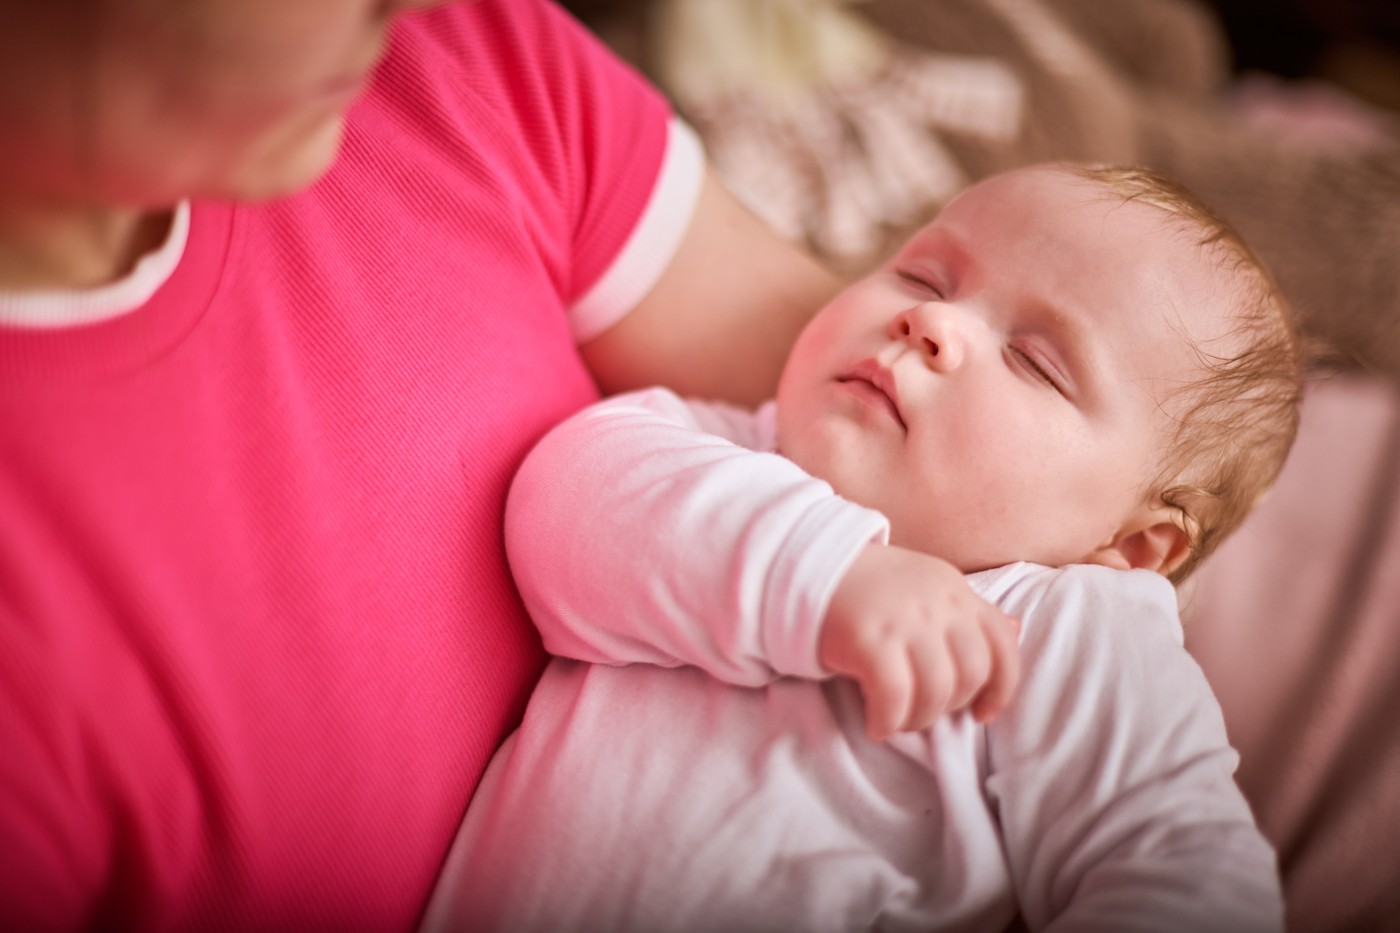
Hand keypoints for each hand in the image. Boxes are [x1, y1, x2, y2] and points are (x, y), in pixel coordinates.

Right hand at [819, 543, 1020, 739]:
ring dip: (919, 719)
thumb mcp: (927, 588)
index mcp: (955, 590)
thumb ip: (968, 613)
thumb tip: (1017, 629)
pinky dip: (888, 720)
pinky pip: (895, 696)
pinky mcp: (869, 639)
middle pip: (971, 673)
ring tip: (897, 720)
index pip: (1003, 644)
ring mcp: (904, 619)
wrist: (806, 567)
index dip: (1002, 688)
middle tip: (922, 711)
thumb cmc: (868, 587)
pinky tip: (875, 724)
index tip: (981, 714)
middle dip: (951, 705)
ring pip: (937, 690)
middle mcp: (937, 602)